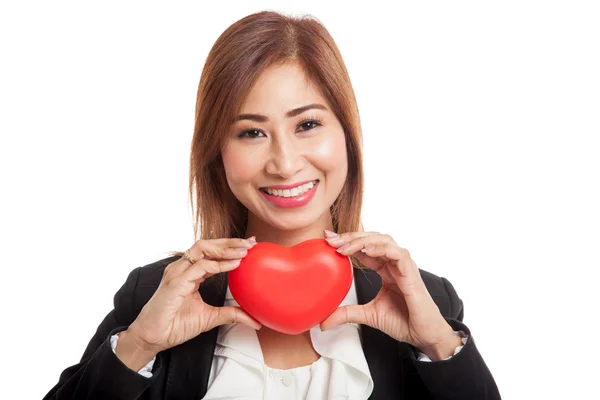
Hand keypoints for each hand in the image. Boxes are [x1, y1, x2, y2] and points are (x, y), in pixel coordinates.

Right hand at [126, 237, 261, 354]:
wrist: (153, 337)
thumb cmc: (175, 325)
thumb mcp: (210, 317)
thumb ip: (231, 314)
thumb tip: (254, 321)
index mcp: (189, 273)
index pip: (211, 253)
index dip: (230, 247)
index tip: (250, 245)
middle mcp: (182, 268)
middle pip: (207, 244)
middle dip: (230, 242)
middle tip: (250, 243)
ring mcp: (178, 272)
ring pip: (202, 249)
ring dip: (225, 248)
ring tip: (244, 251)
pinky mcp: (176, 282)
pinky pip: (200, 267)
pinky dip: (218, 264)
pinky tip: (234, 265)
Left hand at [320, 230, 460, 359]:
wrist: (424, 336)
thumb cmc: (404, 322)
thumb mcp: (368, 315)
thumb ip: (347, 313)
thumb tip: (324, 322)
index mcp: (386, 269)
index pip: (365, 248)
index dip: (347, 242)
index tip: (328, 241)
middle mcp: (395, 264)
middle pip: (373, 239)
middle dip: (351, 236)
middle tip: (331, 240)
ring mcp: (404, 266)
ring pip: (384, 241)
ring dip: (363, 240)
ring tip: (345, 246)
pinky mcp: (411, 273)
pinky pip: (398, 253)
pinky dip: (382, 248)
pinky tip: (367, 249)